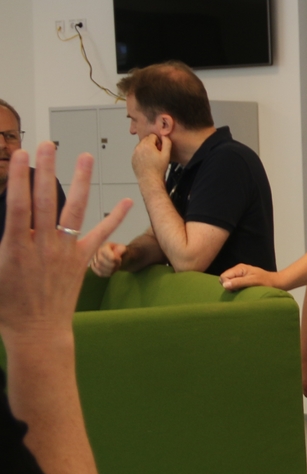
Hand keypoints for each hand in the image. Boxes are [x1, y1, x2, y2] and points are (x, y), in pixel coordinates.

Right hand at [0, 145, 130, 336]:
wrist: (36, 330)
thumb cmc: (7, 303)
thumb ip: (1, 242)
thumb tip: (8, 220)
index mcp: (14, 246)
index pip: (17, 205)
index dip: (18, 179)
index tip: (20, 155)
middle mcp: (41, 245)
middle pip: (44, 200)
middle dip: (45, 169)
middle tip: (47, 143)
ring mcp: (64, 251)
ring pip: (74, 210)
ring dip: (79, 182)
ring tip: (85, 156)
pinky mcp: (82, 260)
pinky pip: (100, 235)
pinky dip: (114, 218)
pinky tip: (126, 201)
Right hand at [90, 240, 125, 277]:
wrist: (119, 258)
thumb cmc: (121, 253)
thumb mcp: (123, 249)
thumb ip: (121, 249)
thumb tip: (116, 252)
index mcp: (104, 246)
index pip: (105, 253)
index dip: (114, 259)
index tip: (119, 260)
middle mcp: (96, 252)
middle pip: (101, 261)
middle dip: (112, 265)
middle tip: (118, 265)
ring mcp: (94, 259)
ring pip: (99, 267)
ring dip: (110, 270)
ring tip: (116, 268)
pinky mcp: (94, 267)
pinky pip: (99, 272)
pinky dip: (106, 274)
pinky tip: (111, 271)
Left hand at [130, 132, 170, 183]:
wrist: (150, 180)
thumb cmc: (158, 169)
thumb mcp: (167, 155)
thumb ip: (167, 142)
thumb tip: (165, 135)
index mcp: (147, 145)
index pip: (153, 136)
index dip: (158, 142)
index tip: (160, 149)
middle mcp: (138, 148)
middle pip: (146, 139)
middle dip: (152, 144)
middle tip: (157, 154)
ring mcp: (134, 153)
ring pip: (142, 146)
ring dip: (147, 149)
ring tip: (152, 158)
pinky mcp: (133, 159)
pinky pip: (138, 152)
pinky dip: (142, 155)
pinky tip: (148, 162)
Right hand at [220, 264, 281, 290]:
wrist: (276, 282)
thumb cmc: (266, 282)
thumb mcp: (252, 282)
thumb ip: (239, 282)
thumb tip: (224, 285)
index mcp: (239, 268)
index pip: (223, 276)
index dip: (227, 284)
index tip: (236, 289)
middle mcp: (238, 270)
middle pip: (224, 279)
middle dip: (229, 286)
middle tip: (239, 290)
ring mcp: (240, 274)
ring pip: (228, 282)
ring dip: (233, 288)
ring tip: (242, 290)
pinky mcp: (243, 279)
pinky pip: (234, 284)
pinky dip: (236, 288)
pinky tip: (243, 290)